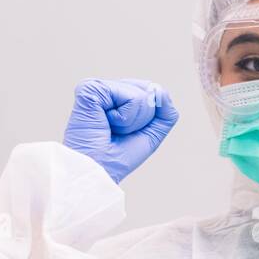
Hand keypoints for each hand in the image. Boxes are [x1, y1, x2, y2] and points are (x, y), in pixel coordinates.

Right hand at [63, 78, 178, 182]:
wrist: (97, 171)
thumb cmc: (116, 158)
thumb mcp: (151, 135)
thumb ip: (165, 113)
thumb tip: (161, 90)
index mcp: (117, 98)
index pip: (152, 92)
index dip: (148, 117)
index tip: (126, 133)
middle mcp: (107, 90)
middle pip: (150, 92)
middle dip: (142, 119)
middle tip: (118, 132)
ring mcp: (98, 87)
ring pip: (142, 95)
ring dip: (132, 121)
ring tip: (111, 128)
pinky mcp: (92, 87)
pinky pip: (132, 96)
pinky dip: (126, 117)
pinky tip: (106, 122)